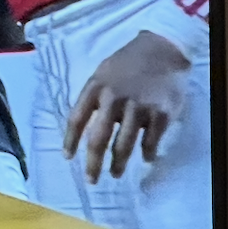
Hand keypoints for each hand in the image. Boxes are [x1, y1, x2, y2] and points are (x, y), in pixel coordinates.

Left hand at [64, 30, 189, 184]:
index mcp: (95, 87)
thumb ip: (93, 99)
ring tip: (115, 174)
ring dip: (118, 163)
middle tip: (91, 179)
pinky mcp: (161, 113)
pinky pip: (151, 140)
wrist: (162, 49)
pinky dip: (147, 153)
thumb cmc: (128, 63)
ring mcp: (139, 107)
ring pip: (124, 144)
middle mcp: (114, 99)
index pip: (76, 118)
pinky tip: (145, 159)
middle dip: (92, 162)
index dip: (70, 140)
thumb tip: (84, 126)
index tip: (67, 157)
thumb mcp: (102, 74)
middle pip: (98, 137)